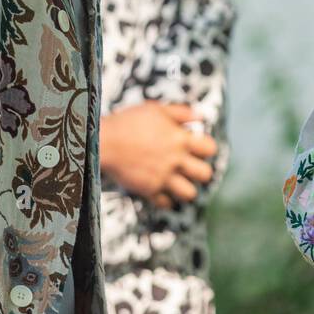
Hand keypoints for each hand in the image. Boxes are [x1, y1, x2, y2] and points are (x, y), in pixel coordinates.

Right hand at [98, 101, 218, 209]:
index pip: (210, 149)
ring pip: (190, 194)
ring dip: (186, 188)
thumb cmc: (128, 122)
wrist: (103, 141)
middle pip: (206, 174)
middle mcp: (175, 160)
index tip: (197, 148)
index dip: (207, 148)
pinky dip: (165, 199)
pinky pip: (165, 203)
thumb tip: (201, 116)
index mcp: (179, 139)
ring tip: (178, 182)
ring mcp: (163, 177)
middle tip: (190, 168)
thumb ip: (181, 112)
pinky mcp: (148, 190)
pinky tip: (160, 189)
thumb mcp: (156, 110)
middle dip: (201, 172)